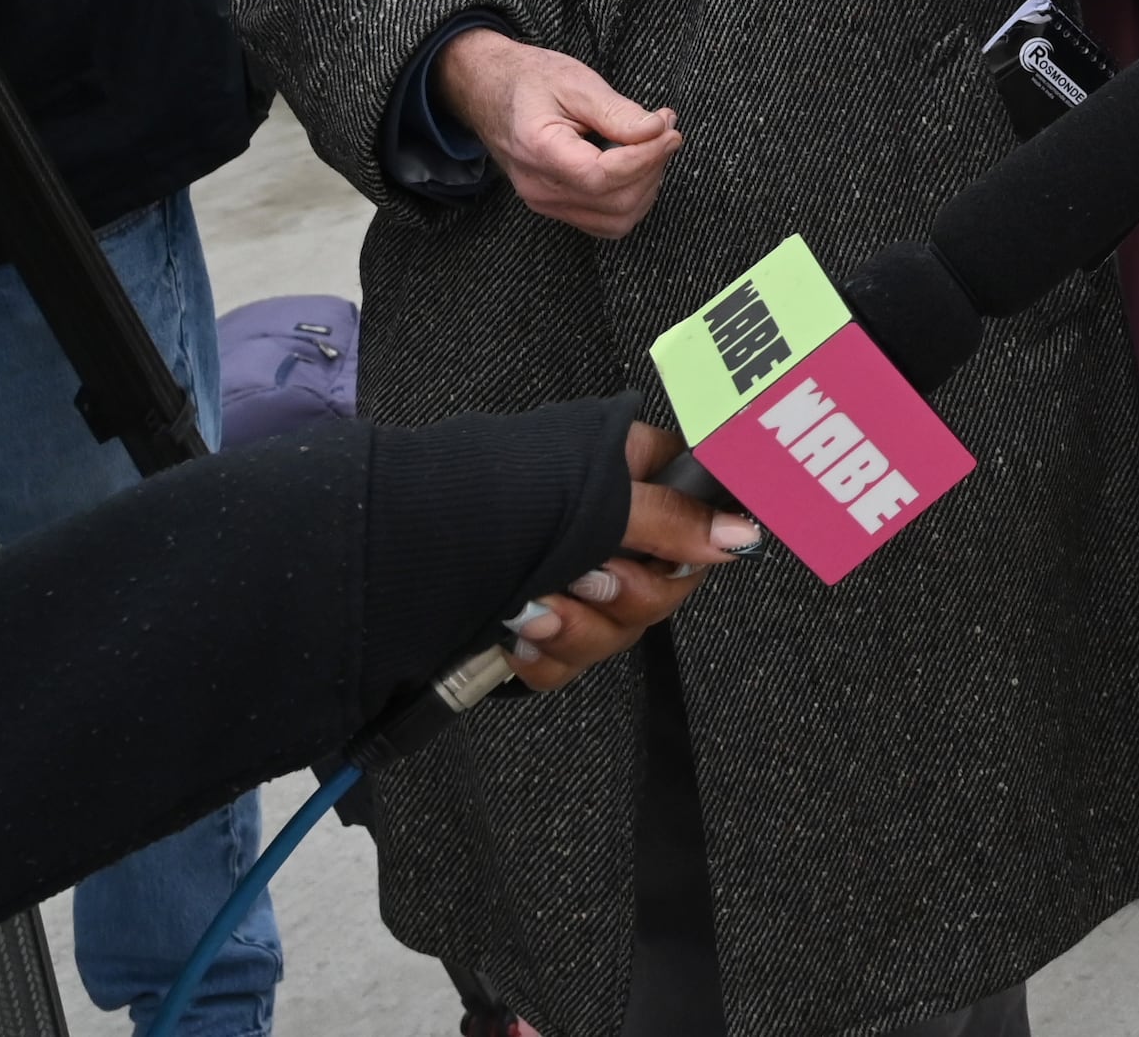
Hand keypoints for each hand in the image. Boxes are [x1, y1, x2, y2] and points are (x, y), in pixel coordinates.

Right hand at [436, 27, 682, 237]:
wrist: (492, 93)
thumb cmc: (531, 81)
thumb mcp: (575, 82)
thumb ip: (616, 111)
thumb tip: (657, 130)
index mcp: (539, 151)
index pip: (602, 176)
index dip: (645, 157)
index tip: (668, 130)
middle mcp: (540, 188)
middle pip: (615, 202)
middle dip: (653, 167)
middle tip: (666, 130)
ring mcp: (546, 203)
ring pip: (616, 220)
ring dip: (647, 186)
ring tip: (653, 146)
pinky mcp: (556, 208)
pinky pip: (605, 221)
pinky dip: (632, 199)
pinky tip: (637, 167)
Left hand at [501, 423, 768, 692]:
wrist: (396, 551)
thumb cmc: (491, 498)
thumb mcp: (594, 498)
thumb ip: (672, 518)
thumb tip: (743, 534)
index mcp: (632, 477)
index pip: (699, 514)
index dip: (693, 546)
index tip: (670, 559)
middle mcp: (610, 528)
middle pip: (665, 585)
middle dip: (621, 596)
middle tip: (585, 578)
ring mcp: (575, 579)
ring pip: (619, 630)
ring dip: (577, 629)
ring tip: (532, 612)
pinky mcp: (542, 625)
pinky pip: (573, 661)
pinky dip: (546, 657)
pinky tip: (517, 638)